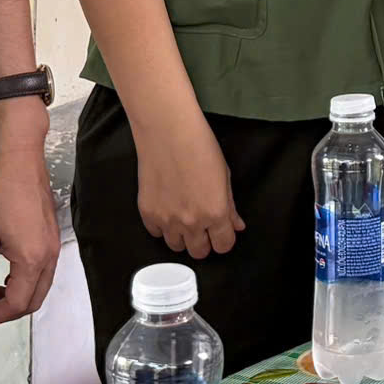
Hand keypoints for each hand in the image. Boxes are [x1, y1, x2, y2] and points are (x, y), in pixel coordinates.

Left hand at [0, 144, 60, 323]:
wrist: (16, 157)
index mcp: (32, 259)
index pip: (16, 305)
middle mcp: (48, 255)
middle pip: (32, 301)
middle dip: (6, 310)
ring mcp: (52, 244)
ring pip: (39, 287)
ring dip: (16, 294)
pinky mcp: (51, 234)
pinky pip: (43, 270)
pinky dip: (25, 279)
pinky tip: (5, 267)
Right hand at [135, 114, 243, 258]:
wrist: (167, 131)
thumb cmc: (199, 146)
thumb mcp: (225, 176)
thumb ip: (230, 206)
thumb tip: (236, 224)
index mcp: (216, 213)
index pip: (223, 246)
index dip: (224, 239)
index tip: (221, 232)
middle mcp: (192, 222)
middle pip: (199, 252)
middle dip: (203, 241)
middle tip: (202, 225)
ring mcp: (167, 220)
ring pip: (176, 246)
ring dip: (182, 236)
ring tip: (183, 215)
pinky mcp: (148, 213)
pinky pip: (156, 233)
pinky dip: (162, 226)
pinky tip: (167, 208)